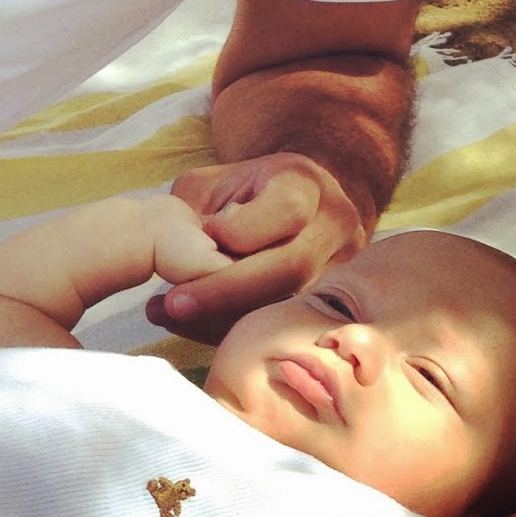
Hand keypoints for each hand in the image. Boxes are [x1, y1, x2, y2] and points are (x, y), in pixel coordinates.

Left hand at [143, 153, 364, 342]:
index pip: (288, 208)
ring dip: (227, 318)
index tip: (207, 235)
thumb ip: (199, 214)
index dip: (244, 228)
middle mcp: (333, 227)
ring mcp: (340, 270)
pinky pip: (285, 328)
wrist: (292, 203)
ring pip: (290, 305)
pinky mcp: (332, 306)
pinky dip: (236, 332)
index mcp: (305, 184)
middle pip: (292, 266)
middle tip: (175, 303)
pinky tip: (195, 327)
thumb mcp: (213, 184)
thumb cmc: (241, 194)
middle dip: (228, 289)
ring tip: (174, 316)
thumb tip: (181, 259)